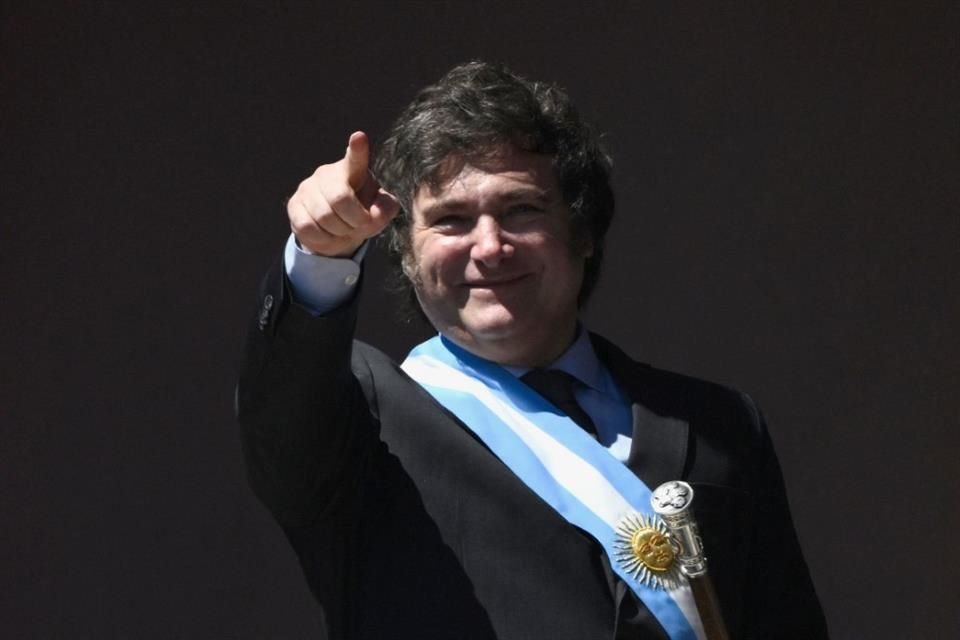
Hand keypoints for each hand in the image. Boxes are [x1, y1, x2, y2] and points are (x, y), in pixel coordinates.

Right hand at [287, 131, 399, 256]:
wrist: (337, 229)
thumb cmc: (362, 212)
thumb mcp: (379, 211)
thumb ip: (384, 209)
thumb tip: (373, 215)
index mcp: (353, 170)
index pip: (356, 158)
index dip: (358, 149)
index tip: (359, 138)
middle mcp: (327, 173)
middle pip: (340, 199)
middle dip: (355, 220)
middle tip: (360, 225)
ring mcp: (308, 188)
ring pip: (323, 216)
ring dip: (340, 231)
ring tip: (345, 230)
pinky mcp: (294, 205)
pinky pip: (308, 226)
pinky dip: (323, 238)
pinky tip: (329, 234)